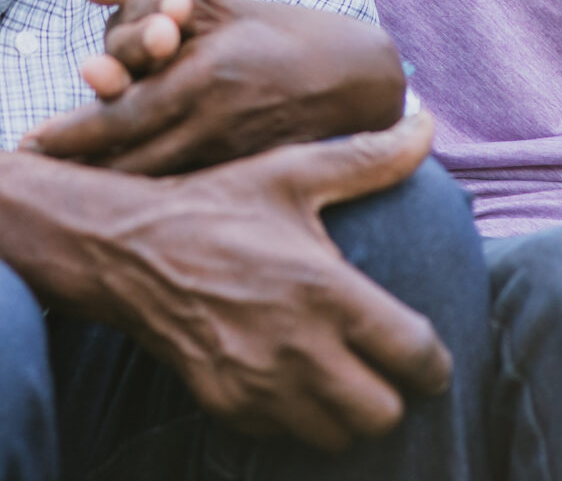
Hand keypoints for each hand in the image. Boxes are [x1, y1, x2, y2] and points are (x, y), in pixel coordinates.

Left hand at [21, 0, 404, 172]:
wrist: (360, 79)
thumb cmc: (275, 33)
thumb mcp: (212, 1)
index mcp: (201, 73)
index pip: (120, 111)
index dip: (70, 132)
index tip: (27, 143)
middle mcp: (214, 120)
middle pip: (128, 159)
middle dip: (76, 170)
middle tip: (29, 179)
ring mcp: (232, 158)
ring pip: (155, 187)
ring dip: (106, 194)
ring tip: (58, 209)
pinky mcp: (247, 183)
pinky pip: (188, 200)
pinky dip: (149, 207)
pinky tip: (117, 222)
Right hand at [83, 111, 451, 448]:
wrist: (127, 248)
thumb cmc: (216, 205)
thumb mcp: (290, 173)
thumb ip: (367, 159)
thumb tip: (425, 125)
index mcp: (326, 291)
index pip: (415, 354)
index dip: (433, 364)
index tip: (426, 359)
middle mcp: (298, 348)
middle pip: (383, 413)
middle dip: (391, 394)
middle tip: (378, 369)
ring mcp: (260, 383)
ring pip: (338, 436)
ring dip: (345, 412)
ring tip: (336, 378)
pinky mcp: (227, 405)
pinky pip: (285, 435)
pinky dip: (295, 417)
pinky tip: (287, 379)